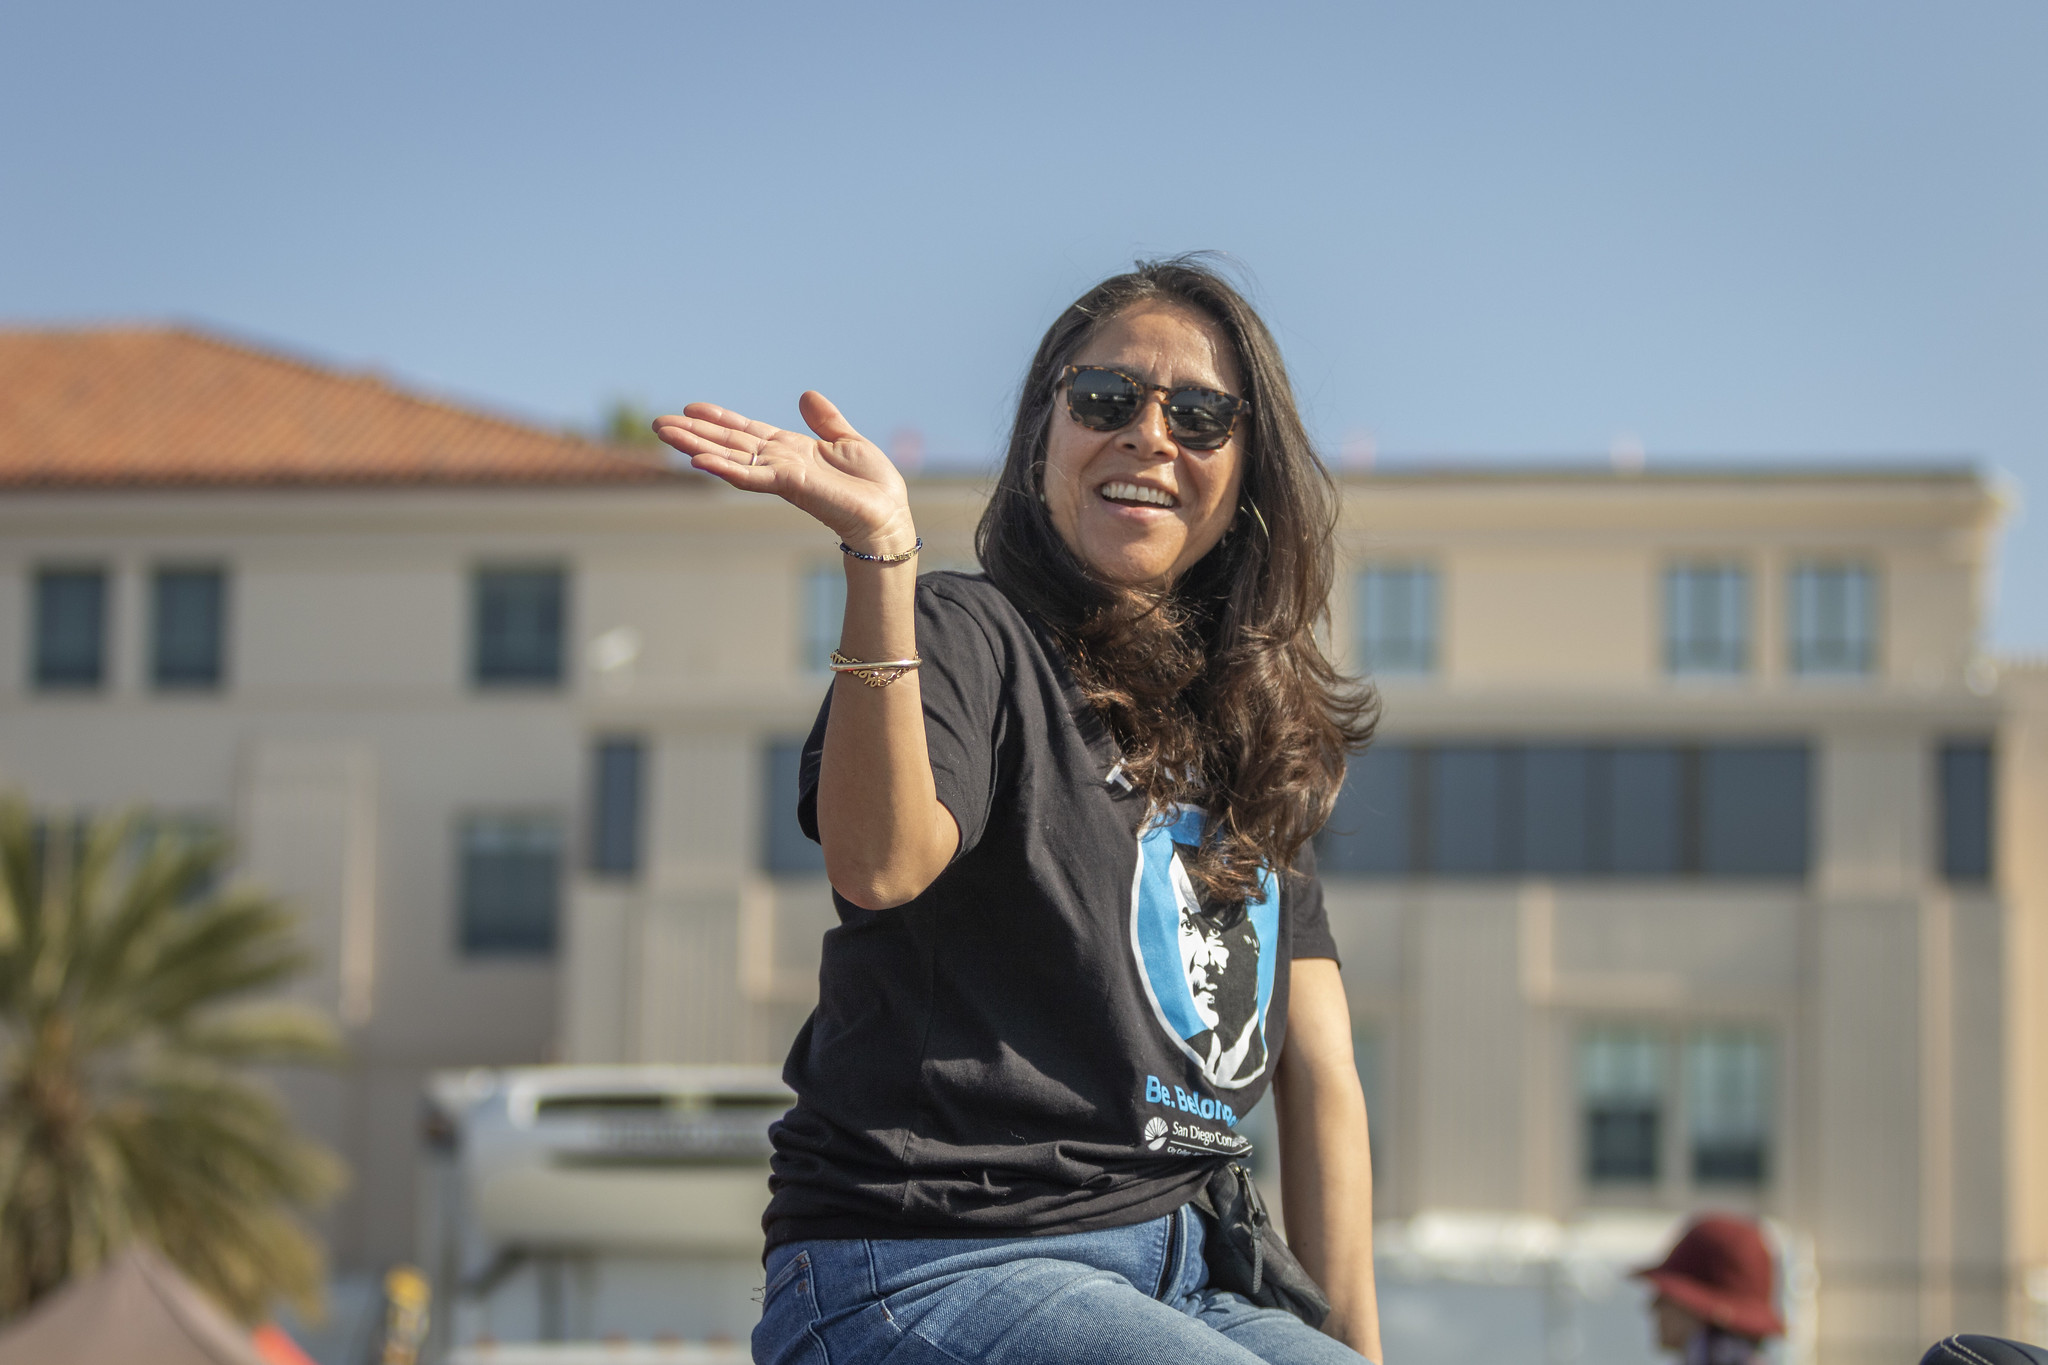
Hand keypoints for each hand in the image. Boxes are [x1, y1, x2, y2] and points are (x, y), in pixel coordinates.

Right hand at [652, 392, 915, 553]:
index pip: (747, 431)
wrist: (888, 515)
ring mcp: (781, 474)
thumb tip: (806, 395)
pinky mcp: (790, 484)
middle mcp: (779, 462)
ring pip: (730, 457)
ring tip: (666, 434)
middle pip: (729, 442)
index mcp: (791, 450)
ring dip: (696, 445)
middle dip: (694, 432)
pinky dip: (725, 467)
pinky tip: (699, 459)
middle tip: (658, 422)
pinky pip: (750, 474)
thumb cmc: (872, 486)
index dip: (719, 418)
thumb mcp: (848, 441)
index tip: (691, 407)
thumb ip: (826, 421)